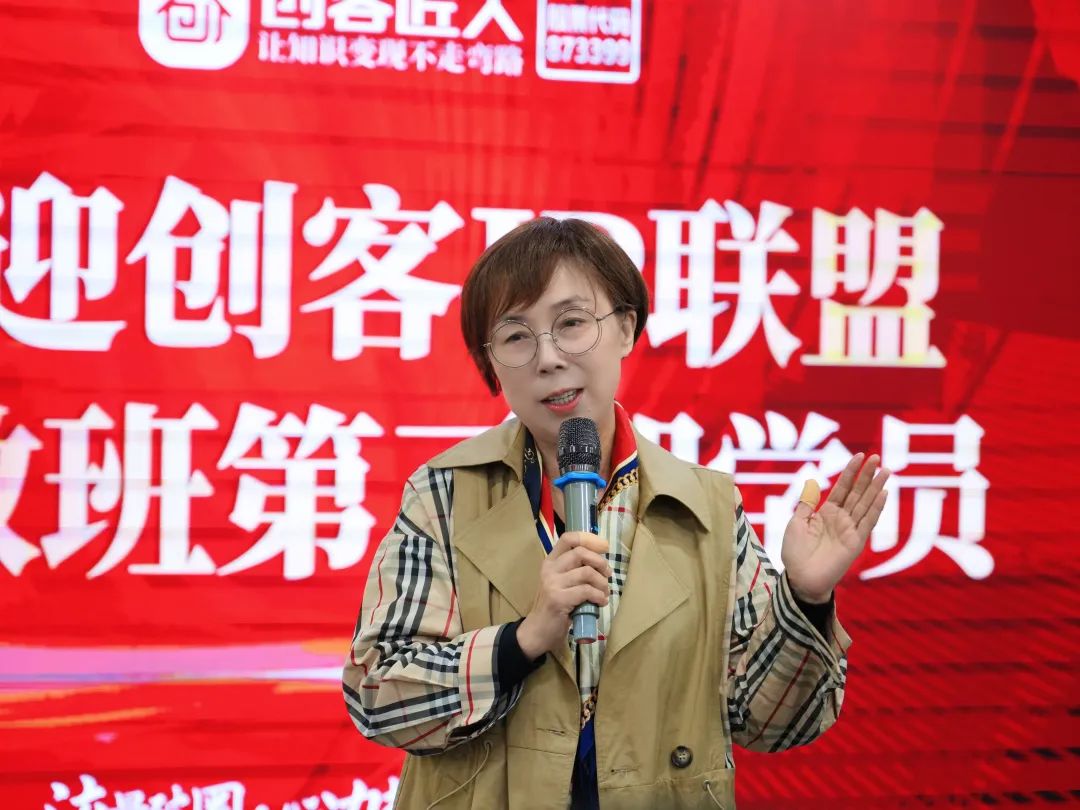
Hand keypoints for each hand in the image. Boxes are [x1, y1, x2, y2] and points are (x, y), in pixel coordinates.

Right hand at [517, 531, 609, 658]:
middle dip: (600, 562)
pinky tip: (600, 602)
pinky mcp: (558, 599)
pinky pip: (586, 591)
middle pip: (580, 552)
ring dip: (602, 583)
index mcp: (551, 562)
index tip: (605, 546)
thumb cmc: (555, 606)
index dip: (589, 538)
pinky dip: (599, 596)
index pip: (568, 538)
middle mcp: (550, 569)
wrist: (538, 631)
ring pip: (586, 572)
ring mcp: (552, 584)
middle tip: (607, 574)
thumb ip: (574, 570)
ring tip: (604, 593)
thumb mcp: (562, 583)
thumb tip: (601, 562)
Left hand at [782, 453, 889, 602]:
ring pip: (865, 504)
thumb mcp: (796, 523)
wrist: (800, 578)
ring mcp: (850, 529)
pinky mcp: (856, 542)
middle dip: (867, 475)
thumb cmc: (795, 553)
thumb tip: (811, 484)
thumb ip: (806, 505)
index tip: (859, 455)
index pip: (842, 488)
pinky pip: (868, 522)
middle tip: (876, 457)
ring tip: (885, 471)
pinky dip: (876, 508)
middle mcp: (841, 519)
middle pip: (857, 492)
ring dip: (876, 487)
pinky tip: (884, 494)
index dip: (850, 472)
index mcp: (826, 512)